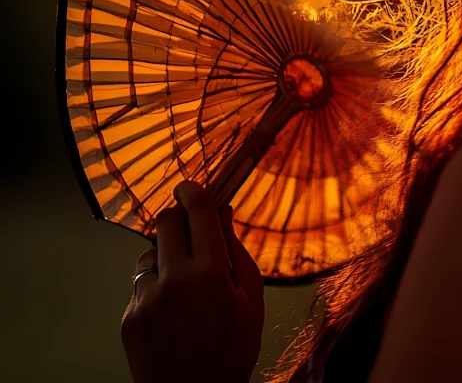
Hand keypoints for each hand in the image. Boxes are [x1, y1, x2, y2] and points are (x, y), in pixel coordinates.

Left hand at [121, 181, 264, 382]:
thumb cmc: (230, 353)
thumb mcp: (251, 300)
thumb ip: (237, 251)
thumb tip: (224, 213)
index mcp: (211, 273)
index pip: (198, 210)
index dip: (194, 191)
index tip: (192, 187)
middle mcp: (175, 279)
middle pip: (165, 221)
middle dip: (178, 218)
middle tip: (191, 230)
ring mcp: (147, 298)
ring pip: (149, 250)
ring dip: (165, 253)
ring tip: (182, 280)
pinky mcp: (129, 315)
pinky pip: (141, 282)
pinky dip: (155, 284)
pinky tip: (171, 307)